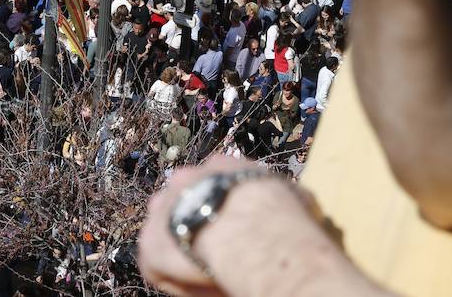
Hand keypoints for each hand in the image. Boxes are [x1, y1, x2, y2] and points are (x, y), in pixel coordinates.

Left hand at [138, 155, 382, 296]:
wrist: (250, 232)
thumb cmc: (280, 216)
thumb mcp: (292, 194)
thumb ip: (288, 196)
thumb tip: (301, 201)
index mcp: (219, 166)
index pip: (214, 182)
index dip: (222, 207)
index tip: (234, 226)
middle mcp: (186, 179)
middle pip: (184, 200)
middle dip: (195, 220)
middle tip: (215, 249)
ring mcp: (164, 209)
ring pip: (168, 229)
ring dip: (180, 247)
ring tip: (204, 269)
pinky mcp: (150, 243)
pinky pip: (157, 266)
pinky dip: (173, 279)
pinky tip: (195, 286)